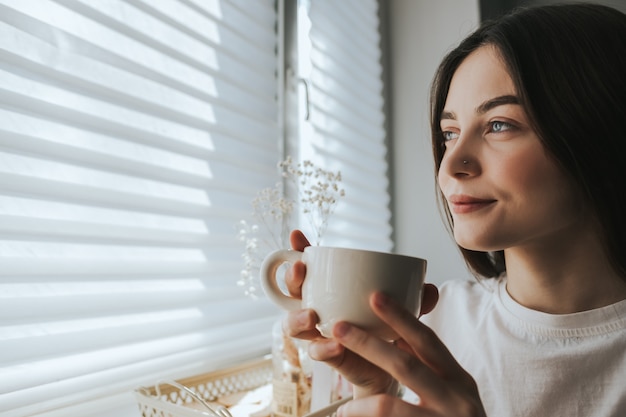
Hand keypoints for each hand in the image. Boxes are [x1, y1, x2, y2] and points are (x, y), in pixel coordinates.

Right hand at [283, 230, 441, 396]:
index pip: (308, 266)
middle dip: (292, 278)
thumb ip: (414, 300)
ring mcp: (318, 333)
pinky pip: (316, 352)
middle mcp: (317, 308)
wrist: (387, 370)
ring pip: (293, 324)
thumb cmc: (386, 330)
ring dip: (297, 318)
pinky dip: (323, 348)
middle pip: (292, 291)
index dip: (297, 250)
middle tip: (300, 270)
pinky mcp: (326, 356)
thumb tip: (430, 288)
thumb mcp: (400, 311)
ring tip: (311, 316)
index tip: (296, 235)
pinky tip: (332, 345)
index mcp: (329, 289)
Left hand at [332, 291, 485, 416]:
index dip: (401, 317)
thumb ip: (429, 369)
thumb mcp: (453, 394)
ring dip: (360, 406)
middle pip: (405, 364)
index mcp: (459, 380)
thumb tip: (397, 335)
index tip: (375, 296)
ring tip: (341, 410)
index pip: (427, 341)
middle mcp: (456, 399)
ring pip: (389, 405)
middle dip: (368, 344)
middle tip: (338, 328)